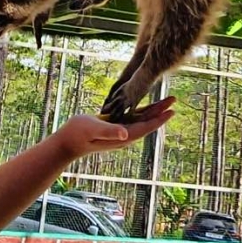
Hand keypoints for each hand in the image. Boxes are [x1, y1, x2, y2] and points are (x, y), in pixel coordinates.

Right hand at [53, 98, 176, 158]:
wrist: (68, 142)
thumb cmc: (78, 135)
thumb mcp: (93, 130)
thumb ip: (110, 132)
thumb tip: (126, 135)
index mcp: (123, 136)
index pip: (146, 127)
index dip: (159, 119)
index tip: (171, 111)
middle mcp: (124, 135)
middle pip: (147, 122)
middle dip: (161, 112)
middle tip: (174, 100)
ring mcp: (120, 132)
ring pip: (141, 119)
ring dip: (154, 110)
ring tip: (166, 101)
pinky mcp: (114, 127)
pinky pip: (131, 118)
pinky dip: (141, 111)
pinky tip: (146, 106)